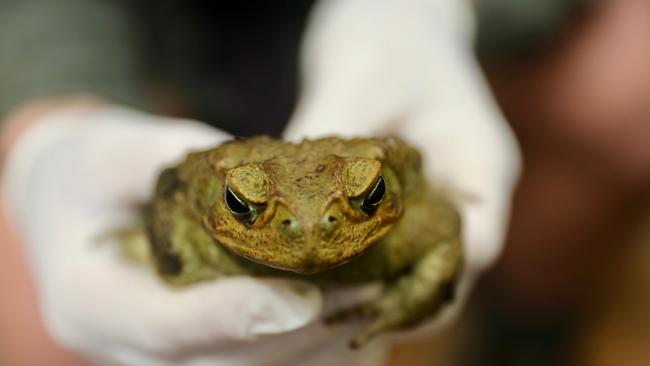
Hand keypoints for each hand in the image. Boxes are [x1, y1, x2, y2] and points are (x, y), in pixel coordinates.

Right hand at [1, 105, 386, 364]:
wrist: (75, 205)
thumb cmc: (87, 172)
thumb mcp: (112, 150)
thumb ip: (171, 161)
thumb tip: (258, 179)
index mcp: (89, 297)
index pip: (163, 324)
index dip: (235, 316)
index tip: (307, 299)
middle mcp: (120, 344)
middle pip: (214, 362)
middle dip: (294, 337)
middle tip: (365, 295)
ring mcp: (155, 355)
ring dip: (309, 350)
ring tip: (371, 307)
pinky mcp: (188, 349)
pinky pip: (250, 365)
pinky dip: (304, 351)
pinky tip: (350, 321)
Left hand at [286, 0, 520, 327]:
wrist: (392, 13)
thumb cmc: (388, 32)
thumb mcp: (359, 78)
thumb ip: (330, 135)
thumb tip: (282, 198)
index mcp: (482, 163)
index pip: (474, 247)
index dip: (428, 287)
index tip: (373, 306)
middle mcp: (466, 189)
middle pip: (447, 269)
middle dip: (398, 300)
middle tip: (338, 318)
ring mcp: (438, 195)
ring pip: (417, 263)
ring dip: (377, 289)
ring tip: (323, 307)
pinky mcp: (403, 195)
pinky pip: (389, 243)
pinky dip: (359, 264)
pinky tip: (317, 272)